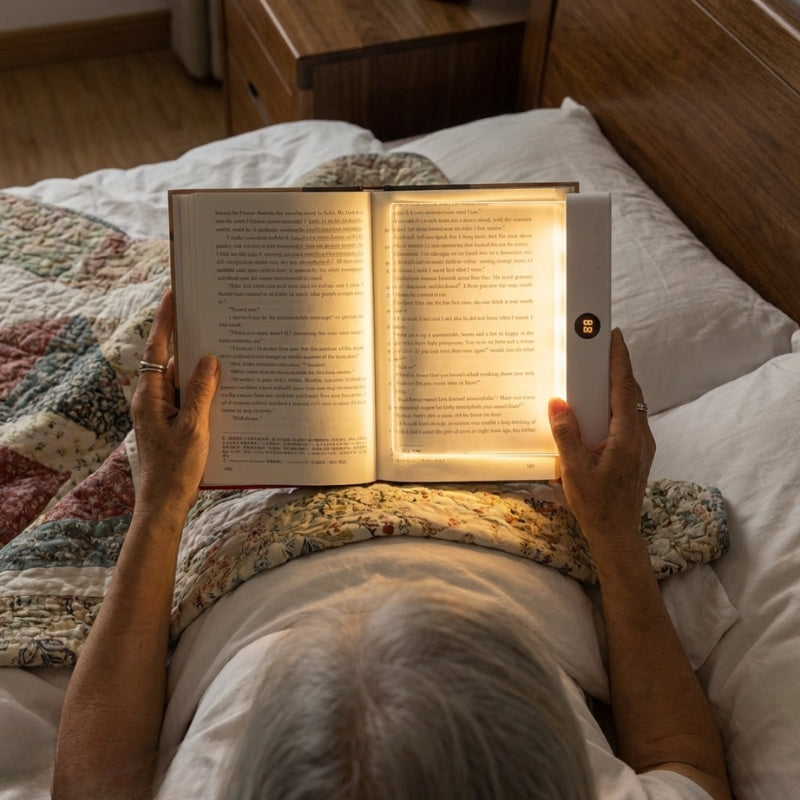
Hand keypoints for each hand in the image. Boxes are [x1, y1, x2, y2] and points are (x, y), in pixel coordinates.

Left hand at [132, 290, 218, 516]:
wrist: (165, 504)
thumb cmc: (176, 469)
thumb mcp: (193, 427)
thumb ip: (200, 391)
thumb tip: (208, 359)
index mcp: (150, 396)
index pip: (157, 349)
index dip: (166, 320)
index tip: (174, 294)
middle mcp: (153, 399)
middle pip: (172, 360)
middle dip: (191, 339)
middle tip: (211, 316)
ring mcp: (163, 411)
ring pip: (184, 380)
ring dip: (203, 369)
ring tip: (227, 349)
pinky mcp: (174, 423)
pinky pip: (190, 397)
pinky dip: (205, 390)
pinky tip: (226, 387)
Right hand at [548, 328, 655, 545]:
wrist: (616, 534)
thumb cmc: (595, 505)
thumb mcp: (573, 469)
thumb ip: (566, 434)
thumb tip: (557, 404)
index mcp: (626, 436)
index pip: (624, 388)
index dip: (620, 360)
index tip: (615, 336)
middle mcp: (640, 436)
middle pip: (631, 392)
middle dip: (618, 367)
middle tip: (602, 346)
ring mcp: (642, 445)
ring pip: (633, 405)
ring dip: (618, 385)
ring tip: (599, 371)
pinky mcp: (638, 453)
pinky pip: (630, 418)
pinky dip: (618, 403)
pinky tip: (601, 407)